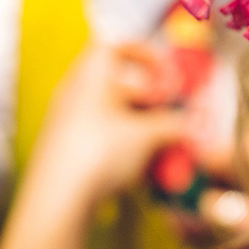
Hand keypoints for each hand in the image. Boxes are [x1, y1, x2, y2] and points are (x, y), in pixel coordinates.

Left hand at [28, 43, 189, 210]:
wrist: (57, 201)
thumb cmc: (99, 154)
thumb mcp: (148, 135)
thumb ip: (175, 124)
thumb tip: (190, 123)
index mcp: (90, 78)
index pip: (113, 48)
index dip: (142, 53)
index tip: (165, 69)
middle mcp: (75, 94)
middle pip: (116, 82)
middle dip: (148, 94)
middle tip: (168, 108)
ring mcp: (68, 123)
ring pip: (111, 111)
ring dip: (139, 121)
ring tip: (159, 140)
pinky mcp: (66, 150)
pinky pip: (102, 135)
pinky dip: (124, 142)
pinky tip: (139, 163)